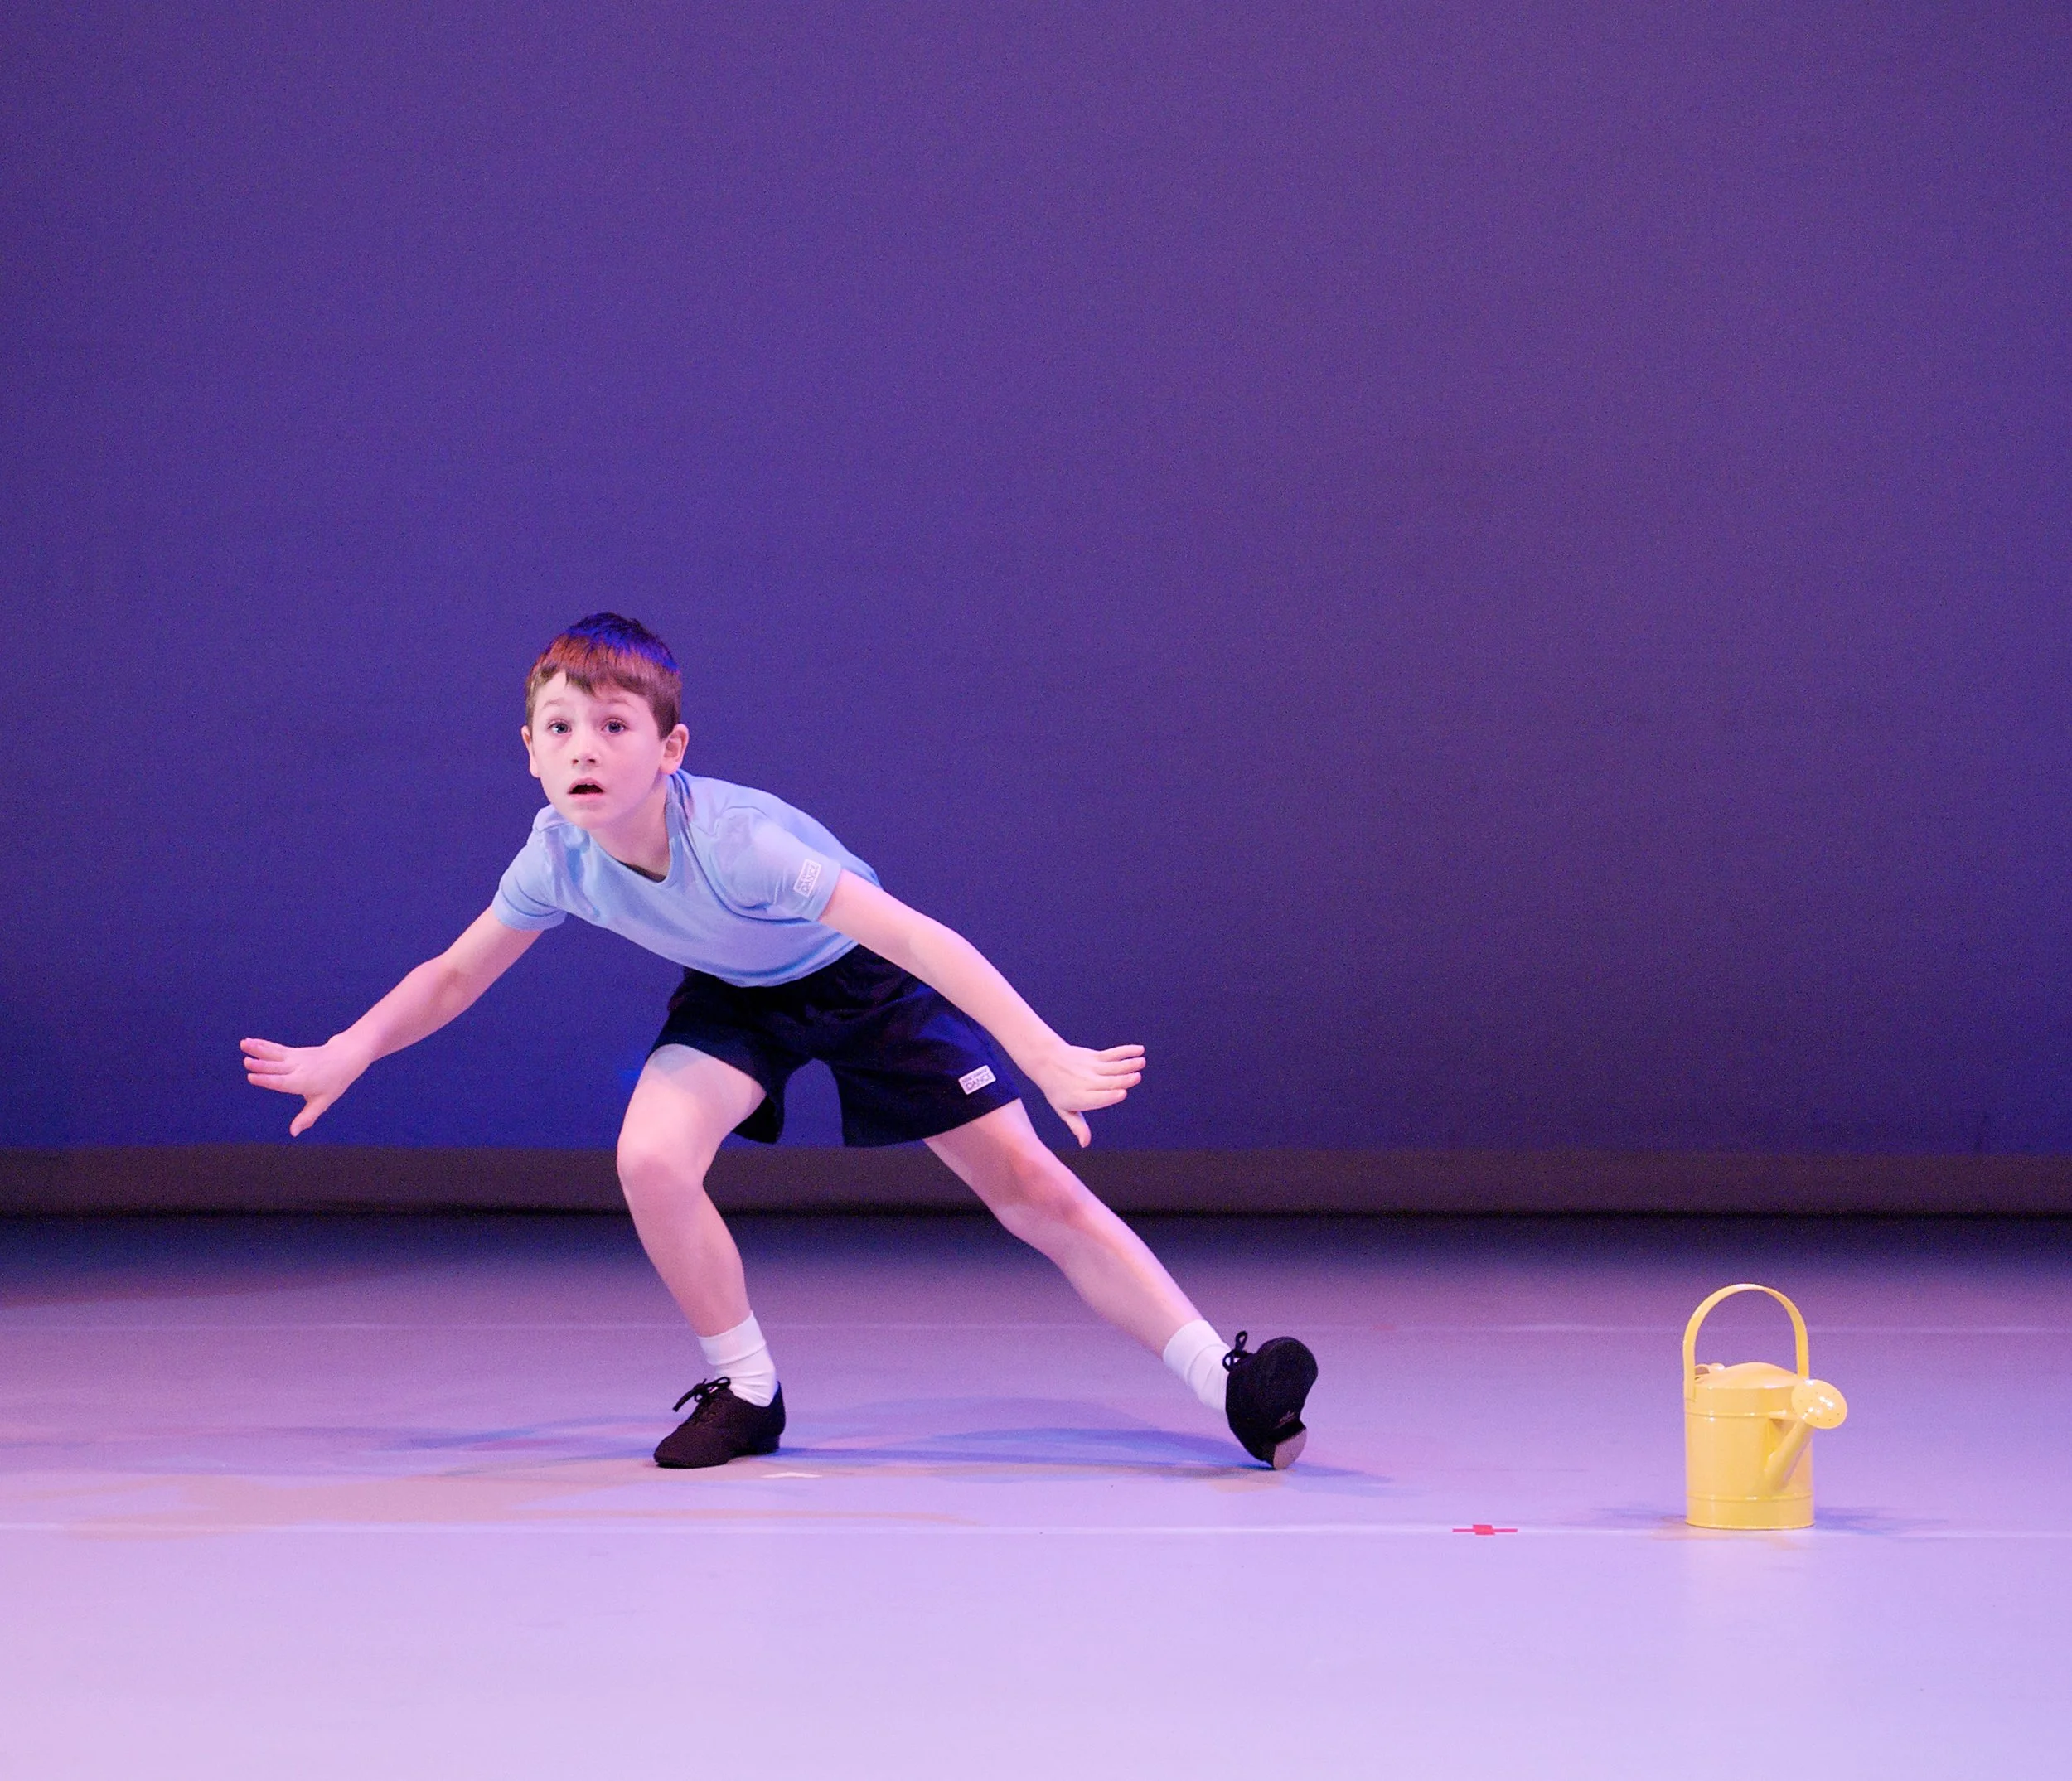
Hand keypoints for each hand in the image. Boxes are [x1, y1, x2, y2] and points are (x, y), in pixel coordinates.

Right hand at [240, 1035, 369, 1135]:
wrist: (345, 1058)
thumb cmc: (334, 1083)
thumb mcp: (323, 1102)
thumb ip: (307, 1117)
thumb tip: (293, 1133)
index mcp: (303, 1082)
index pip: (282, 1082)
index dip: (267, 1080)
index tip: (251, 1077)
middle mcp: (297, 1068)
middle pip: (276, 1066)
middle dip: (261, 1064)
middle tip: (246, 1062)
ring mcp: (295, 1058)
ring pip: (274, 1054)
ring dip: (257, 1049)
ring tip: (243, 1044)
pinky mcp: (293, 1052)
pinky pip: (275, 1048)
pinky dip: (262, 1045)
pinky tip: (249, 1041)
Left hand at [1026, 1042, 1144, 1147]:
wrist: (1046, 1061)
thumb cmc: (1057, 1090)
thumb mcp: (1064, 1110)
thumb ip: (1077, 1126)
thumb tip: (1085, 1144)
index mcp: (1080, 1098)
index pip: (1097, 1098)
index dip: (1110, 1096)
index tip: (1122, 1093)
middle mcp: (1087, 1082)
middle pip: (1108, 1082)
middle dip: (1123, 1079)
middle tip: (1136, 1077)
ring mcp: (1092, 1068)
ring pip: (1113, 1066)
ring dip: (1128, 1064)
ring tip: (1141, 1062)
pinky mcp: (1095, 1056)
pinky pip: (1113, 1054)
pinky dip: (1126, 1051)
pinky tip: (1139, 1050)